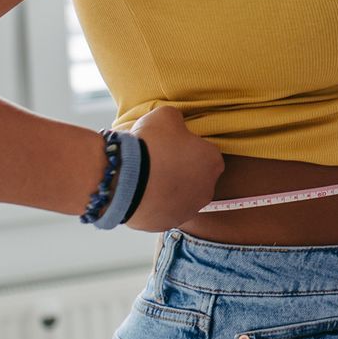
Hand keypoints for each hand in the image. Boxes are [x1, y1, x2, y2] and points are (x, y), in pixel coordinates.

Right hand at [121, 105, 224, 231]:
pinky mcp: (168, 224)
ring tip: (145, 178)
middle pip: (196, 176)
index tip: (170, 145)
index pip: (205, 152)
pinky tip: (139, 193)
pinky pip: (163, 211)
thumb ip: (177, 118)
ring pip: (180, 196)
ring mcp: (188, 210)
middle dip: (180, 170)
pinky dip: (154, 204)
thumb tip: (175, 123)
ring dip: (168, 188)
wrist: (124, 179)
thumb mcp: (165, 115)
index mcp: (213, 161)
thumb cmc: (150, 144)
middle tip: (157, 161)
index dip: (187, 147)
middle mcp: (207, 189)